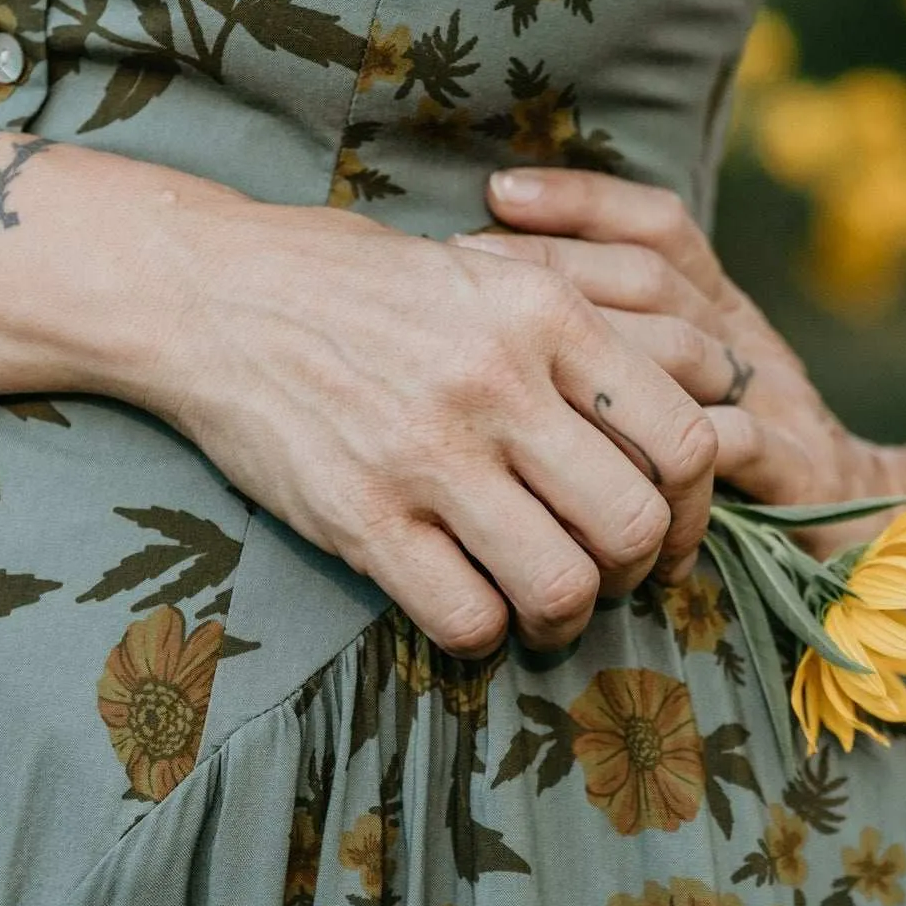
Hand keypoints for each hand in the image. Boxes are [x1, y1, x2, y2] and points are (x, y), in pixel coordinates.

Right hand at [115, 185, 716, 657]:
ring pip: (562, 584)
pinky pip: (466, 617)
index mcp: (545, 312)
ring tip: (541, 606)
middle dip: (636, 571)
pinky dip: (483, 634)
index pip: (684, 437)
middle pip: (634, 523)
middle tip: (607, 573)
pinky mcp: (361, 516)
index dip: (695, 507)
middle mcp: (500, 382)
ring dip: (564, 616)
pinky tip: (468, 608)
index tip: (668, 527)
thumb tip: (669, 409)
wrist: (210, 292)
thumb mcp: (485, 271)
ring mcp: (428, 453)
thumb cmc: (355, 283)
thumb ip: (574, 335)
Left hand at [456, 167, 905, 635]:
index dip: (581, 201)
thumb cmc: (757, 468)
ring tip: (515, 353)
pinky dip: (671, 442)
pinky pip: (731, 444)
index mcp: (725, 312)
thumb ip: (627, 349)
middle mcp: (747, 343)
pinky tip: (607, 445)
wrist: (885, 533)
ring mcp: (776, 403)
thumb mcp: (690, 394)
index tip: (497, 192)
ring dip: (596, 343)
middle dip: (555, 264)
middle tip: (466, 267)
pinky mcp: (797, 473)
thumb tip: (504, 303)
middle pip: (651, 277)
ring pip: (684, 349)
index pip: (656, 227)